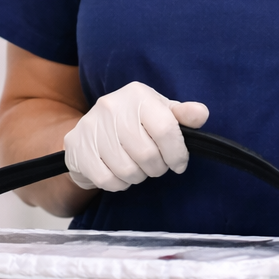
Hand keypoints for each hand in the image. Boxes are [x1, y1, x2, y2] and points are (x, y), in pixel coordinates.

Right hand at [64, 82, 208, 192]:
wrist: (89, 132)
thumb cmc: (133, 123)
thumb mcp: (160, 112)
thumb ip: (183, 115)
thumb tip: (201, 114)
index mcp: (137, 94)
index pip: (166, 129)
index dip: (177, 153)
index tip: (179, 163)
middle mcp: (112, 106)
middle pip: (147, 154)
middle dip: (157, 167)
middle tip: (155, 166)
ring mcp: (91, 126)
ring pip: (127, 170)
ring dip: (138, 176)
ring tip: (137, 167)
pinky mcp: (77, 147)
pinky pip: (107, 179)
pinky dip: (119, 183)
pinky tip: (119, 173)